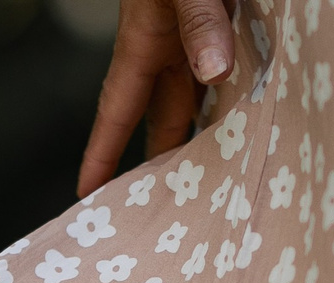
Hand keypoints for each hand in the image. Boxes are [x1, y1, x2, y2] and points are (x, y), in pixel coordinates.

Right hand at [78, 0, 239, 197]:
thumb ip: (199, 21)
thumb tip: (214, 71)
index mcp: (144, 41)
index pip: (117, 109)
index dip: (102, 153)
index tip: (88, 192)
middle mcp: (166, 46)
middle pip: (162, 117)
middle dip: (158, 163)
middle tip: (160, 211)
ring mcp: (193, 37)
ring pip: (194, 100)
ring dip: (200, 136)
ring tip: (210, 179)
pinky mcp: (222, 22)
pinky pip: (226, 74)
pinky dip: (232, 103)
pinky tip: (246, 120)